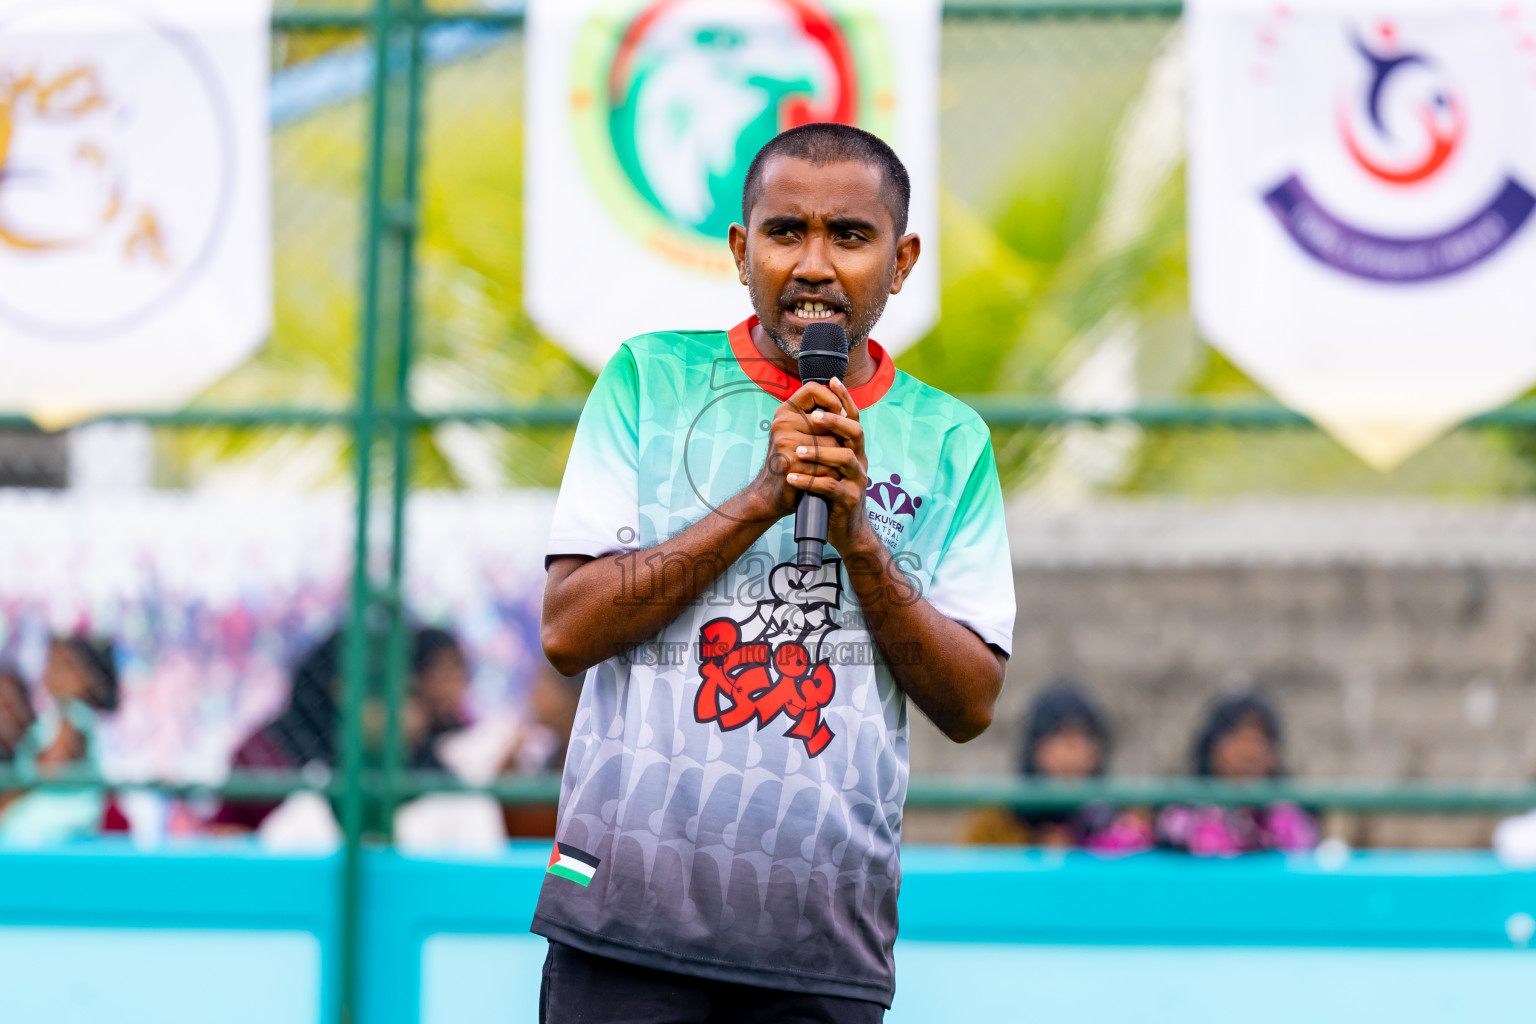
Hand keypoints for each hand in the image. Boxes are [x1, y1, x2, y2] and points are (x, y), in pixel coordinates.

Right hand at [745, 379, 848, 519]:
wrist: (771, 493)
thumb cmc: (791, 461)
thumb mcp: (798, 433)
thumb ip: (815, 417)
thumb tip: (845, 404)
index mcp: (784, 412)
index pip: (812, 389)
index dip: (832, 398)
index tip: (841, 413)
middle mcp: (782, 423)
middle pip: (829, 422)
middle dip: (838, 439)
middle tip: (836, 452)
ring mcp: (785, 442)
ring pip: (832, 444)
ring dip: (838, 458)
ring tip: (831, 467)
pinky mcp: (791, 462)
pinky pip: (827, 463)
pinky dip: (832, 473)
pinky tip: (825, 477)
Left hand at [782, 378, 872, 554]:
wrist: (846, 530)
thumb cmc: (833, 493)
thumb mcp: (831, 465)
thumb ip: (825, 442)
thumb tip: (807, 412)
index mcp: (854, 448)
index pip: (853, 417)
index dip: (845, 398)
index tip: (832, 380)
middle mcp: (860, 460)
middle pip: (855, 432)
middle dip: (835, 421)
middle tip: (813, 417)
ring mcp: (858, 480)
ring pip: (845, 459)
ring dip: (819, 452)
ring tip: (796, 451)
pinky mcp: (849, 499)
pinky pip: (831, 487)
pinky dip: (809, 481)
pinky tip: (791, 477)